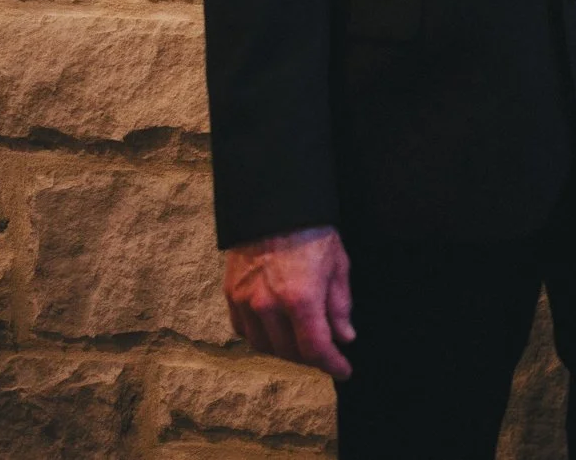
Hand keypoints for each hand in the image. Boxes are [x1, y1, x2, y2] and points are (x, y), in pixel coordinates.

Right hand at [223, 225, 354, 379]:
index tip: (343, 371)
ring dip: (285, 350)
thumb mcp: (338, 264)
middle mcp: (269, 305)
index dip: (332, 364)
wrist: (273, 206)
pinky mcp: (231, 295)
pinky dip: (261, 337)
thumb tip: (344, 337)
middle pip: (289, 352)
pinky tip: (275, 331)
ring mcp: (246, 301)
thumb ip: (340, 305)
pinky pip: (243, 330)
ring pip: (264, 345)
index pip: (315, 348)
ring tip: (301, 343)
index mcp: (301, 298)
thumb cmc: (312, 232)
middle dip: (311, 358)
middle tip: (326, 354)